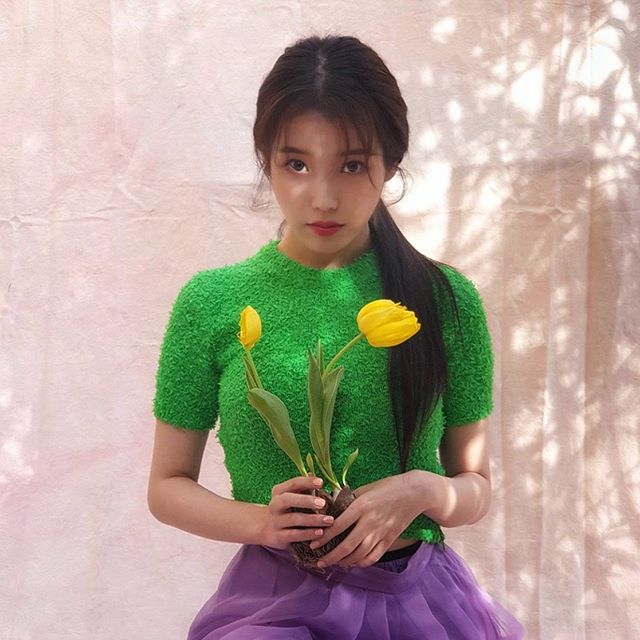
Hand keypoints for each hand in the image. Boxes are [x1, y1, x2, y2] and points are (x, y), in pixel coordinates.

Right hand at [259, 475, 334, 549]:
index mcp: (279, 491)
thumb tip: (316, 477)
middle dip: (306, 500)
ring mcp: (276, 521)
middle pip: (288, 500)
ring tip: (329, 520)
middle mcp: (275, 505)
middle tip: (323, 503)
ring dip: (313, 520)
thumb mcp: (292, 496)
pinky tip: (320, 533)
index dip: (307, 482)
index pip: (293, 483)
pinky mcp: (278, 536)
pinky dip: (308, 534)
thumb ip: (304, 488)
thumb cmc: (287, 508)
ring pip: (294, 519)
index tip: (321, 482)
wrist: (267, 528)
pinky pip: (294, 535)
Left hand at [308, 473, 422, 567]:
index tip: (314, 544)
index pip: (338, 525)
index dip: (324, 537)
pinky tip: (353, 562)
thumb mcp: (366, 488)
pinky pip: (373, 557)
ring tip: (334, 563)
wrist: (415, 493)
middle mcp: (370, 522)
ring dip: (344, 562)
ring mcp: (381, 533)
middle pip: (347, 546)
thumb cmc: (388, 487)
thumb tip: (331, 507)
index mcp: (361, 506)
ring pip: (359, 555)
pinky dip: (361, 563)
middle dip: (331, 556)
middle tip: (320, 562)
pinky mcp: (390, 540)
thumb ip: (349, 499)